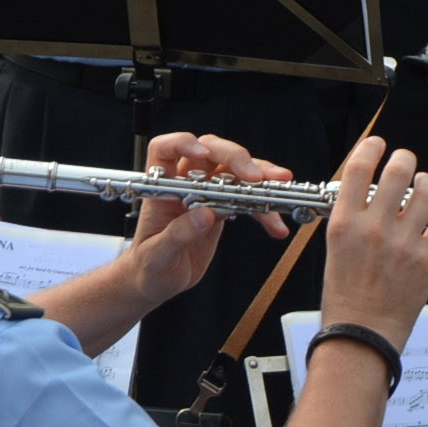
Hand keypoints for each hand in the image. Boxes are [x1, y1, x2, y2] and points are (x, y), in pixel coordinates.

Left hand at [120, 132, 292, 308]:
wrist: (159, 282)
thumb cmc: (148, 268)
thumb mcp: (157, 256)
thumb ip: (177, 235)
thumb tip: (204, 214)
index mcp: (161, 189)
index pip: (166, 150)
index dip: (183, 144)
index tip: (203, 154)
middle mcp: (184, 184)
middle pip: (211, 152)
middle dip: (236, 158)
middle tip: (255, 176)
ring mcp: (205, 194)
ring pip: (235, 170)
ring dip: (260, 175)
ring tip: (280, 185)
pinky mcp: (222, 207)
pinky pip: (247, 199)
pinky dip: (264, 210)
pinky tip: (276, 225)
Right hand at [318, 135, 427, 346]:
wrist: (361, 333)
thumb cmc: (345, 298)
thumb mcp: (334, 251)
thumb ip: (352, 221)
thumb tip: (367, 197)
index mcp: (345, 225)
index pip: (358, 171)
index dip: (371, 149)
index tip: (379, 145)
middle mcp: (374, 229)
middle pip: (397, 173)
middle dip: (405, 159)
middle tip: (406, 161)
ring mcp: (402, 243)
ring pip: (426, 193)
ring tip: (425, 185)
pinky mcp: (425, 259)